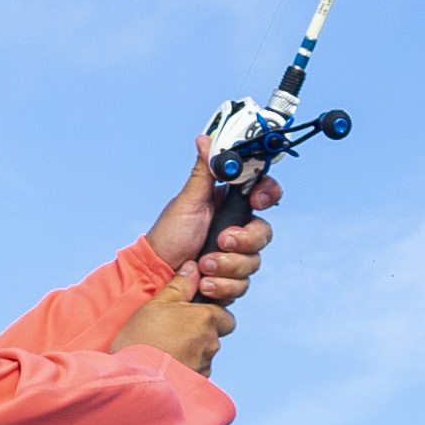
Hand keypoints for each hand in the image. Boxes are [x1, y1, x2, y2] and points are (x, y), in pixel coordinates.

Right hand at [105, 286, 237, 377]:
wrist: (133, 379)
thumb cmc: (141, 338)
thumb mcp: (156, 304)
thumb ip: (178, 285)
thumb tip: (193, 267)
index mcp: (205, 319)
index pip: (224, 315)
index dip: (209, 314)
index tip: (191, 314)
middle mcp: (211, 342)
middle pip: (215, 335)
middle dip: (201, 333)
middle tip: (175, 332)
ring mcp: (205, 365)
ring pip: (205, 354)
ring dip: (192, 351)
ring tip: (165, 350)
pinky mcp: (197, 383)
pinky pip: (197, 372)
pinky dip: (186, 367)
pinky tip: (166, 364)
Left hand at [145, 152, 282, 309]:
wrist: (157, 273)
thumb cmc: (169, 236)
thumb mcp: (187, 201)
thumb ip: (203, 172)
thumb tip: (205, 140)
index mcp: (229, 205)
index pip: (263, 194)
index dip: (267, 195)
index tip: (258, 201)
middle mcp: (236, 229)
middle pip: (263, 232)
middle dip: (244, 240)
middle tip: (221, 241)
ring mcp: (235, 256)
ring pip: (254, 261)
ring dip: (228, 265)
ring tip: (202, 265)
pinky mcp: (231, 279)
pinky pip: (243, 284)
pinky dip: (223, 284)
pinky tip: (204, 282)